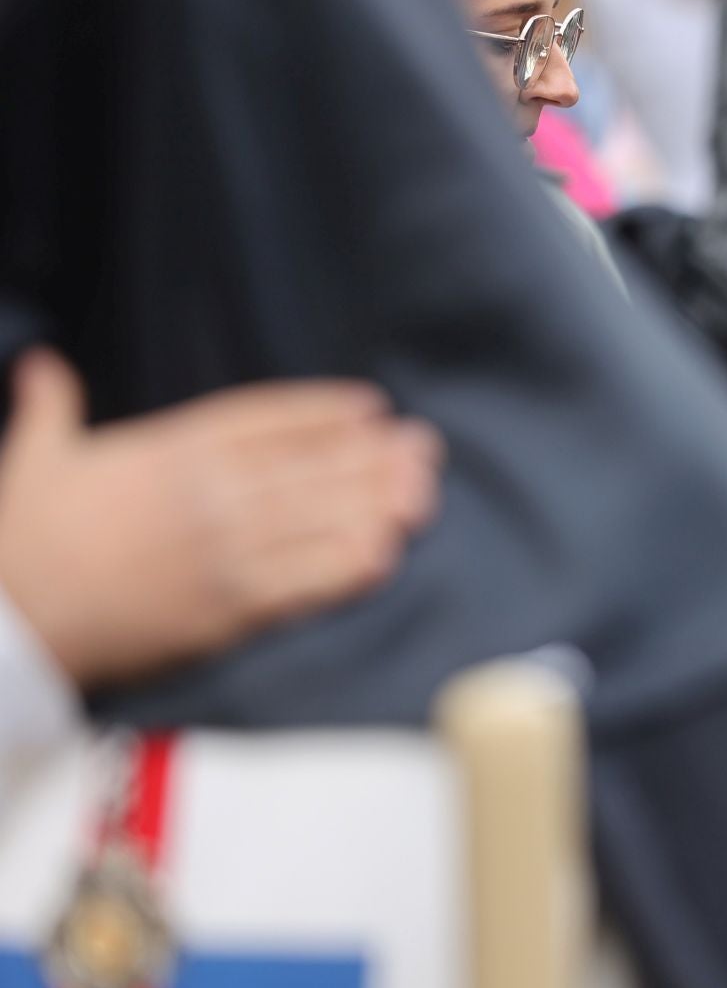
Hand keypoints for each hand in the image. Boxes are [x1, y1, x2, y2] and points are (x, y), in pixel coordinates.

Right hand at [0, 351, 443, 687]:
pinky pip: (303, 583)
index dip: (324, 412)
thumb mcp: (35, 460)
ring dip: (376, 506)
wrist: (11, 622)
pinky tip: (385, 555)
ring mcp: (223, 552)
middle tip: (424, 449)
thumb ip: (51, 407)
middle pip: (310, 468)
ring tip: (422, 495)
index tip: (371, 407)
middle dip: (373, 457)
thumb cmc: (22, 541)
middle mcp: (208, 495)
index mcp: (170, 451)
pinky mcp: (227, 608)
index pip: (267, 421)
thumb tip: (42, 366)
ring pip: (318, 521)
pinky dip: (347, 568)